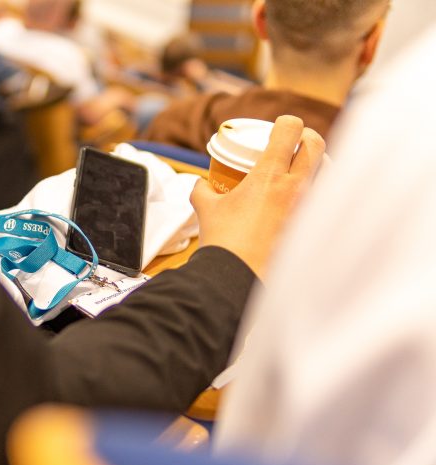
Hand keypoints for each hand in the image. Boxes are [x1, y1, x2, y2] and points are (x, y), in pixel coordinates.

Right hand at [190, 115, 325, 278]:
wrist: (237, 276)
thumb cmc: (223, 241)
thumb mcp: (206, 209)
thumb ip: (203, 190)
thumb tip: (201, 184)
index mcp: (269, 175)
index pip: (291, 130)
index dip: (287, 122)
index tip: (281, 127)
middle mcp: (295, 188)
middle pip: (318, 145)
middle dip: (308, 138)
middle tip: (296, 144)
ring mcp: (307, 209)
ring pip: (327, 173)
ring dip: (317, 167)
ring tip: (302, 174)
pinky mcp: (311, 228)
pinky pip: (323, 204)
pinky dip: (316, 197)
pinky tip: (302, 204)